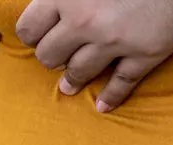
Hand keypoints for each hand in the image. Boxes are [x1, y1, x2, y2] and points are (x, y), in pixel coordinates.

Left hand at [16, 0, 172, 111]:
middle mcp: (84, 21)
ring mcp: (114, 41)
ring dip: (71, 82)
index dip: (33, 36)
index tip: (39, 37)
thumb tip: (49, 4)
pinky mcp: (144, 54)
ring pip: (78, 73)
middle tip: (58, 58)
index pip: (29, 29)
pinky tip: (102, 106)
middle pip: (49, 56)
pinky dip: (110, 98)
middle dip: (51, 58)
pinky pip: (120, 84)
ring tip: (69, 86)